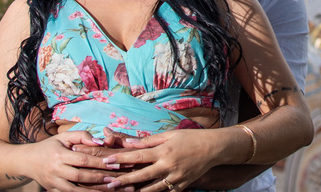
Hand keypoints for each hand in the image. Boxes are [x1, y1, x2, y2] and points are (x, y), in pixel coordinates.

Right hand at [22, 129, 122, 191]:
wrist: (28, 161)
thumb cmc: (50, 146)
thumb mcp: (63, 137)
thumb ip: (82, 135)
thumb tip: (99, 142)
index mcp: (59, 155)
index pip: (82, 160)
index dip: (99, 162)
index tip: (114, 163)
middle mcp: (55, 170)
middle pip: (80, 177)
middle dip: (98, 179)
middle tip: (115, 179)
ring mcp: (53, 183)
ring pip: (75, 190)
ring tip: (109, 190)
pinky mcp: (52, 191)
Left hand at [100, 129, 243, 191]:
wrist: (213, 148)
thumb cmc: (190, 138)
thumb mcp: (169, 134)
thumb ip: (149, 140)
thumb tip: (129, 142)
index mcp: (164, 150)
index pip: (138, 155)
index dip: (121, 158)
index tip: (107, 161)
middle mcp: (168, 165)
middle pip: (141, 175)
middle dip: (123, 180)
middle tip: (108, 184)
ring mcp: (175, 178)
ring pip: (152, 189)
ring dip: (136, 191)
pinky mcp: (182, 186)